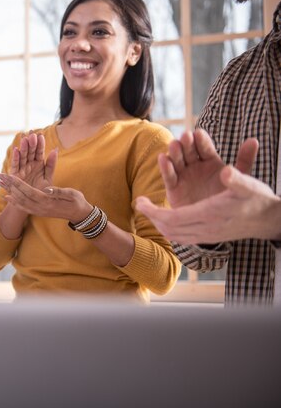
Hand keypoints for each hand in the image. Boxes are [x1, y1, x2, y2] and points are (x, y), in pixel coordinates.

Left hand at [0, 173, 91, 221]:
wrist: (79, 215)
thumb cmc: (76, 201)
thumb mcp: (71, 194)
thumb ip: (58, 191)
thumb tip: (48, 188)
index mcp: (48, 201)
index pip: (29, 191)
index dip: (18, 183)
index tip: (9, 175)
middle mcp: (40, 207)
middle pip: (21, 196)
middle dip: (9, 185)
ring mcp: (39, 211)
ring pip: (20, 202)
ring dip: (9, 191)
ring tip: (0, 183)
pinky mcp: (39, 212)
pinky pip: (24, 207)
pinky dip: (14, 202)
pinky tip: (7, 197)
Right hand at [9, 132, 56, 190]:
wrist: (33, 204)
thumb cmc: (41, 191)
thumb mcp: (48, 177)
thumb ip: (51, 164)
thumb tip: (55, 149)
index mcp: (38, 164)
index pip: (39, 152)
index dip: (40, 144)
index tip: (41, 135)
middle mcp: (29, 165)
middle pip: (30, 152)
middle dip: (31, 143)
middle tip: (32, 134)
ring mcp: (22, 169)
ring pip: (23, 156)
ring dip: (23, 148)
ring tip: (25, 138)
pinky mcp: (14, 175)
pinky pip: (15, 165)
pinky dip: (15, 158)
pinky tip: (16, 150)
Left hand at [136, 166, 280, 243]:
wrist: (269, 220)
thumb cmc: (258, 199)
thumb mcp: (250, 186)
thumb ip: (237, 178)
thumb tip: (225, 170)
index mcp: (210, 214)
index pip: (173, 218)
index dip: (154, 212)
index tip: (140, 202)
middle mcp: (205, 228)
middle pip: (169, 228)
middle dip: (151, 217)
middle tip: (140, 204)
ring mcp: (206, 235)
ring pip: (174, 235)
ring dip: (159, 223)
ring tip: (149, 211)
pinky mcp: (208, 237)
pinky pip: (182, 237)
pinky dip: (169, 229)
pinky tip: (164, 220)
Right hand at [159, 129, 257, 207]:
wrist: (217, 223)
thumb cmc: (229, 200)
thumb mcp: (240, 180)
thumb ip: (244, 161)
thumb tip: (253, 140)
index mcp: (210, 162)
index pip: (205, 148)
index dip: (201, 141)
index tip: (198, 133)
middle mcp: (195, 167)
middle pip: (189, 152)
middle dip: (186, 144)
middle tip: (185, 137)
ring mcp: (183, 176)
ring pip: (177, 161)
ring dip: (174, 152)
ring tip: (174, 145)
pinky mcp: (173, 188)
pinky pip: (169, 177)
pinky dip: (165, 167)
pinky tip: (163, 158)